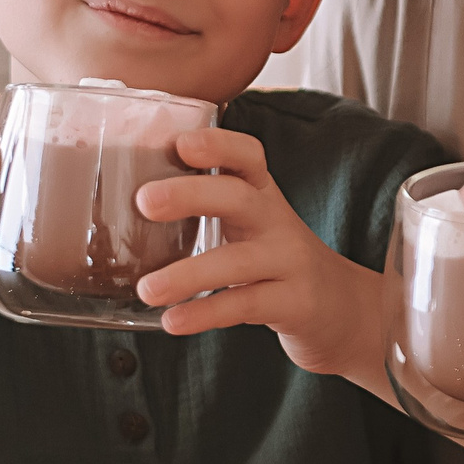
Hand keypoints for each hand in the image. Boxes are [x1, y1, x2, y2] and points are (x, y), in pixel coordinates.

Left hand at [133, 127, 386, 376]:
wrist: (341, 309)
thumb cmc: (275, 261)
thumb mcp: (250, 226)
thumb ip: (206, 209)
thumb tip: (122, 201)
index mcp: (261, 196)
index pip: (248, 156)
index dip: (218, 144)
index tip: (181, 142)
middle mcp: (277, 222)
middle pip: (239, 197)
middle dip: (191, 194)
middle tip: (144, 201)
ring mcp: (290, 262)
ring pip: (238, 261)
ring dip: (188, 274)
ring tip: (147, 289)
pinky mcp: (296, 303)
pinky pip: (247, 305)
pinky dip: (206, 313)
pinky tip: (173, 321)